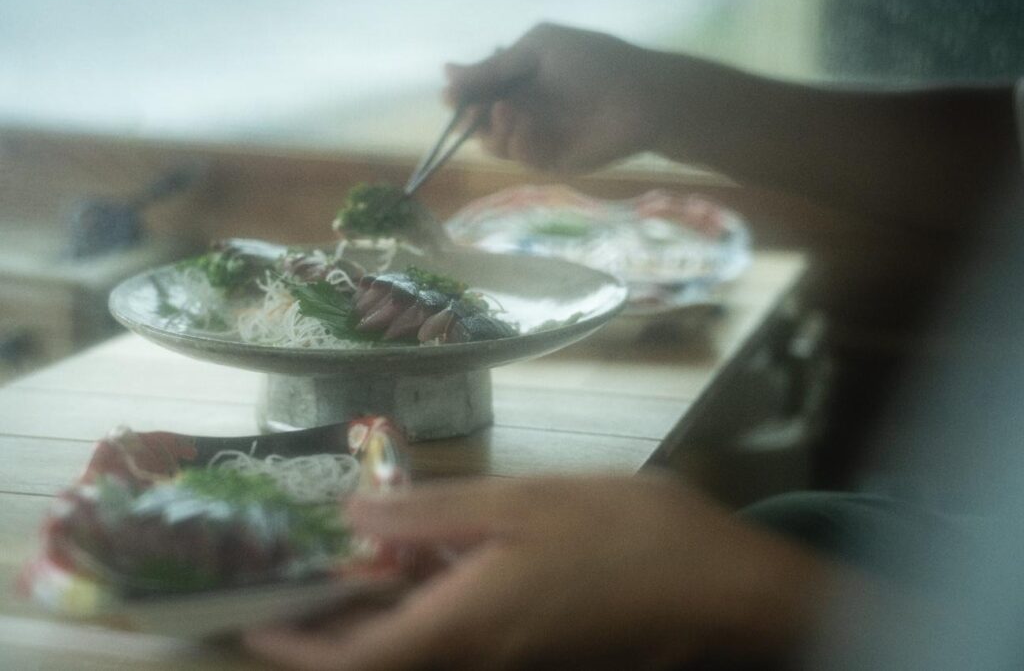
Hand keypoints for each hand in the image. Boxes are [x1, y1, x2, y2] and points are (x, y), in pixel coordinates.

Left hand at [244, 474, 834, 669]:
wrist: (716, 579)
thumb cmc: (621, 532)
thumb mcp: (521, 504)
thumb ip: (432, 514)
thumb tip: (351, 515)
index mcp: (464, 624)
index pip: (357, 660)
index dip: (297, 648)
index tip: (249, 623)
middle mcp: (478, 653)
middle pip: (382, 657)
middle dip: (325, 627)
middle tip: (286, 578)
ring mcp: (509, 651)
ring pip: (418, 643)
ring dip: (370, 612)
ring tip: (339, 559)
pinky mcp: (533, 638)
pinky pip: (455, 629)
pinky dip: (421, 599)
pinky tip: (421, 554)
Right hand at [444, 23, 669, 172]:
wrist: (640, 96)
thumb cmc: (593, 63)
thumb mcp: (538, 49)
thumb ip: (494, 66)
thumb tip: (447, 72)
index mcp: (521, 80)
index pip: (480, 91)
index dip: (462, 95)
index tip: (450, 97)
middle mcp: (525, 110)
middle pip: (481, 122)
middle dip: (471, 118)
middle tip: (469, 113)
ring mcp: (537, 136)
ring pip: (496, 144)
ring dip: (494, 131)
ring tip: (507, 112)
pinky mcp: (551, 160)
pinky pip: (522, 157)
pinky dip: (518, 143)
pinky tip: (527, 127)